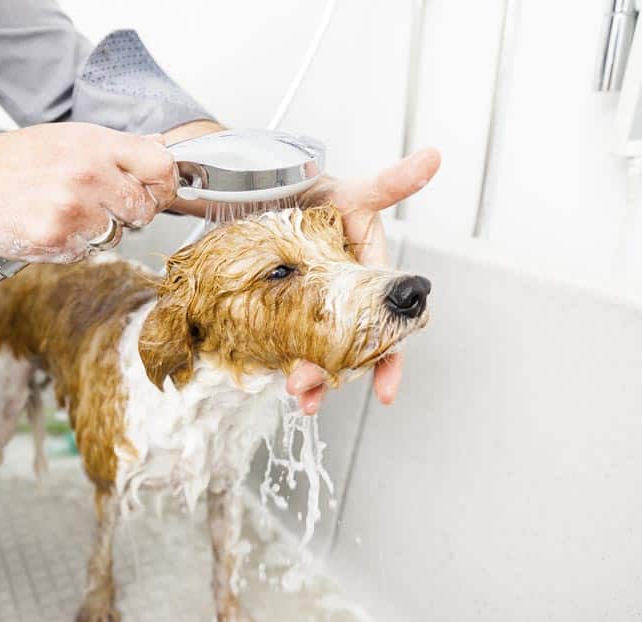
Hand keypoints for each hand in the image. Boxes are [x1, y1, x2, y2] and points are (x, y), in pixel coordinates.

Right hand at [0, 123, 177, 262]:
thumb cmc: (14, 160)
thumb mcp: (69, 137)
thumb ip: (117, 146)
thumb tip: (160, 148)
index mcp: (96, 146)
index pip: (161, 166)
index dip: (163, 182)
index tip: (154, 188)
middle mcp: (88, 176)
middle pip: (145, 208)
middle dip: (129, 211)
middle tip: (100, 203)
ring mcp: (73, 211)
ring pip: (118, 235)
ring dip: (100, 231)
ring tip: (68, 212)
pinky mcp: (57, 240)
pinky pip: (88, 252)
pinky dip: (75, 245)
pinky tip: (53, 225)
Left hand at [286, 148, 441, 413]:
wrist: (262, 189)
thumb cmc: (315, 191)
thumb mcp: (352, 192)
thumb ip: (390, 183)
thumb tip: (431, 158)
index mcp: (368, 279)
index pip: (384, 326)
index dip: (388, 360)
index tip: (386, 391)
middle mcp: (343, 299)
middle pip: (346, 347)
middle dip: (334, 374)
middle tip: (310, 389)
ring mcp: (309, 307)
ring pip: (315, 351)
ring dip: (308, 376)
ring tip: (296, 393)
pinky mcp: (278, 310)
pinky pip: (284, 342)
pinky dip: (281, 362)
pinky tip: (274, 377)